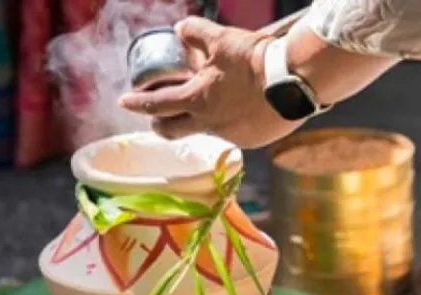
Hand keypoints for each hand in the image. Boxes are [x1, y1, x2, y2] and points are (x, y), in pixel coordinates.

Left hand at [118, 17, 301, 148]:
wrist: (296, 80)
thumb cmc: (255, 60)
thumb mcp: (222, 39)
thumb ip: (197, 33)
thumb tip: (180, 28)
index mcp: (196, 100)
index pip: (157, 105)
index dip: (137, 103)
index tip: (124, 102)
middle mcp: (208, 124)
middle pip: (171, 131)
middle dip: (159, 125)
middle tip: (156, 118)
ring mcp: (230, 135)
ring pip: (205, 130)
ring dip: (200, 119)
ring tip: (213, 103)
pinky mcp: (251, 140)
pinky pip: (234, 133)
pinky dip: (231, 121)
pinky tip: (244, 108)